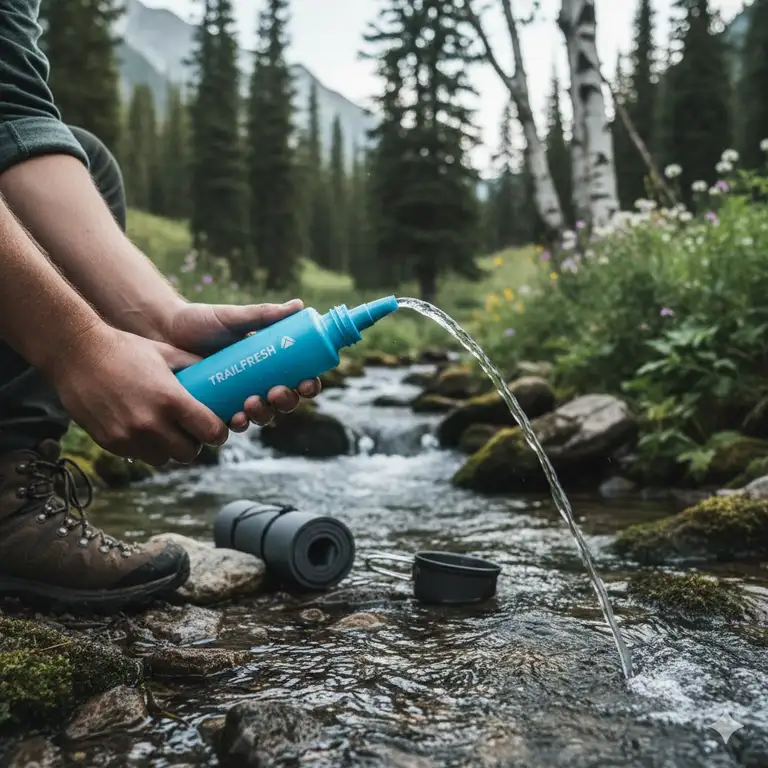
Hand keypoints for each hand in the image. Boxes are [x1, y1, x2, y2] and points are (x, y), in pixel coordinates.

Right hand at [49, 324, 228, 465]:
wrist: (76, 353)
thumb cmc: (126, 348)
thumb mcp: (167, 352)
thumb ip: (195, 365)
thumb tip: (221, 372)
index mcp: (171, 400)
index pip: (210, 432)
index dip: (217, 432)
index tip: (216, 428)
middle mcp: (151, 423)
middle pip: (189, 453)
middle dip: (194, 443)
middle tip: (191, 430)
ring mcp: (129, 436)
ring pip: (164, 459)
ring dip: (169, 449)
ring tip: (167, 431)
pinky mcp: (110, 443)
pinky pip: (138, 456)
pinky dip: (145, 447)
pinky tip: (143, 429)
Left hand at [161, 299, 321, 429]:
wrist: (165, 331)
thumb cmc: (202, 322)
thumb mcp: (235, 317)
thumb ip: (264, 314)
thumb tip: (299, 305)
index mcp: (271, 363)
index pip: (299, 379)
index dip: (308, 385)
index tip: (306, 382)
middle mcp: (258, 383)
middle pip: (284, 402)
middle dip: (285, 401)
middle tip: (275, 392)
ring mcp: (238, 397)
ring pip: (262, 415)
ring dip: (264, 414)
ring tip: (251, 402)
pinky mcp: (217, 409)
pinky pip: (233, 424)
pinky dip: (238, 424)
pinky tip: (236, 419)